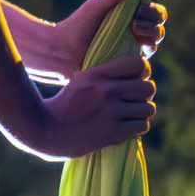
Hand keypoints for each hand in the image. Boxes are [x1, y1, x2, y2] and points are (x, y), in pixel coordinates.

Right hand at [30, 49, 155, 157]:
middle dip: (144, 94)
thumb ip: (104, 74)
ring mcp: (111, 111)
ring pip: (148, 108)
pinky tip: (128, 126)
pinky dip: (138, 126)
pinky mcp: (113, 132)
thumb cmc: (65, 105)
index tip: (137, 79)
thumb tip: (134, 69)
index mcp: (98, 74)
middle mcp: (106, 90)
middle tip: (136, 100)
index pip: (138, 64)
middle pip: (148, 87)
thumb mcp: (81, 80)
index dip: (143, 72)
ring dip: (142, 112)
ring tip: (132, 114)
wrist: (46, 131)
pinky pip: (142, 125)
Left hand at [46, 0, 167, 72]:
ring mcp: (136, 39)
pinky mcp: (133, 57)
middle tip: (139, 11)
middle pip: (158, 14)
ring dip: (152, 28)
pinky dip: (150, 46)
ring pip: (157, 32)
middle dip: (153, 12)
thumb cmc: (75, 28)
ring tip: (135, 28)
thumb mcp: (92, 8)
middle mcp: (135, 21)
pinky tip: (141, 45)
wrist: (63, 55)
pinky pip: (151, 51)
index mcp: (126, 5)